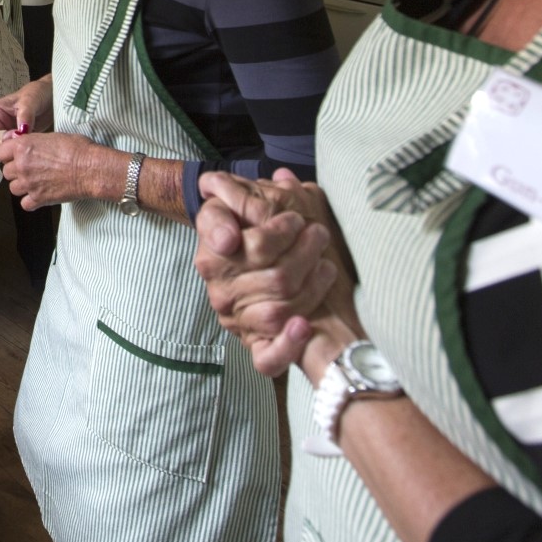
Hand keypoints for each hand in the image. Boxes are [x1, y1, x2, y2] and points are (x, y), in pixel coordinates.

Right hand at [0, 77, 54, 146]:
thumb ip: (24, 117)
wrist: (52, 95)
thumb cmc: (38, 93)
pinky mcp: (19, 137)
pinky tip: (35, 143)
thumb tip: (18, 134)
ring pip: (8, 149)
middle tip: (28, 141)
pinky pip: (18, 148)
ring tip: (33, 141)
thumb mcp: (30, 101)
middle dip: (12, 147)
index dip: (4, 141)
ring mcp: (9, 131)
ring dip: (20, 149)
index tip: (20, 138)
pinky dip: (26, 149)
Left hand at [0, 130, 110, 209]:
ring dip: (22, 185)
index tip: (14, 155)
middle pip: (6, 171)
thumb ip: (33, 142)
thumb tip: (29, 146)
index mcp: (23, 147)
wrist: (90, 168)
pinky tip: (39, 195)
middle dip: (16, 170)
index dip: (8, 154)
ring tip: (35, 182)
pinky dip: (30, 201)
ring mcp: (29, 184)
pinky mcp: (38, 199)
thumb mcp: (51, 136)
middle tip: (30, 168)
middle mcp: (22, 165)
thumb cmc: (76, 149)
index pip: (0, 152)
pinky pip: (25, 204)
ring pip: (13, 188)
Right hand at [192, 170, 354, 375]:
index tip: (296, 219)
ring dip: (312, 286)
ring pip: (281, 310)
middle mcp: (223, 294)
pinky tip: (304, 325)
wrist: (274, 284)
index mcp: (213, 259)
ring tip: (327, 264)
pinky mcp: (258, 349)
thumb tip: (215, 183)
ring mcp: (240, 323)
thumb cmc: (260, 241)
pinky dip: (287, 344)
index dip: (277, 233)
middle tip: (319, 234)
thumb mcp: (242, 211)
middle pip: (276, 277)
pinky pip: (267, 359)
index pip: (252, 247)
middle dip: (305, 252)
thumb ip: (230, 196)